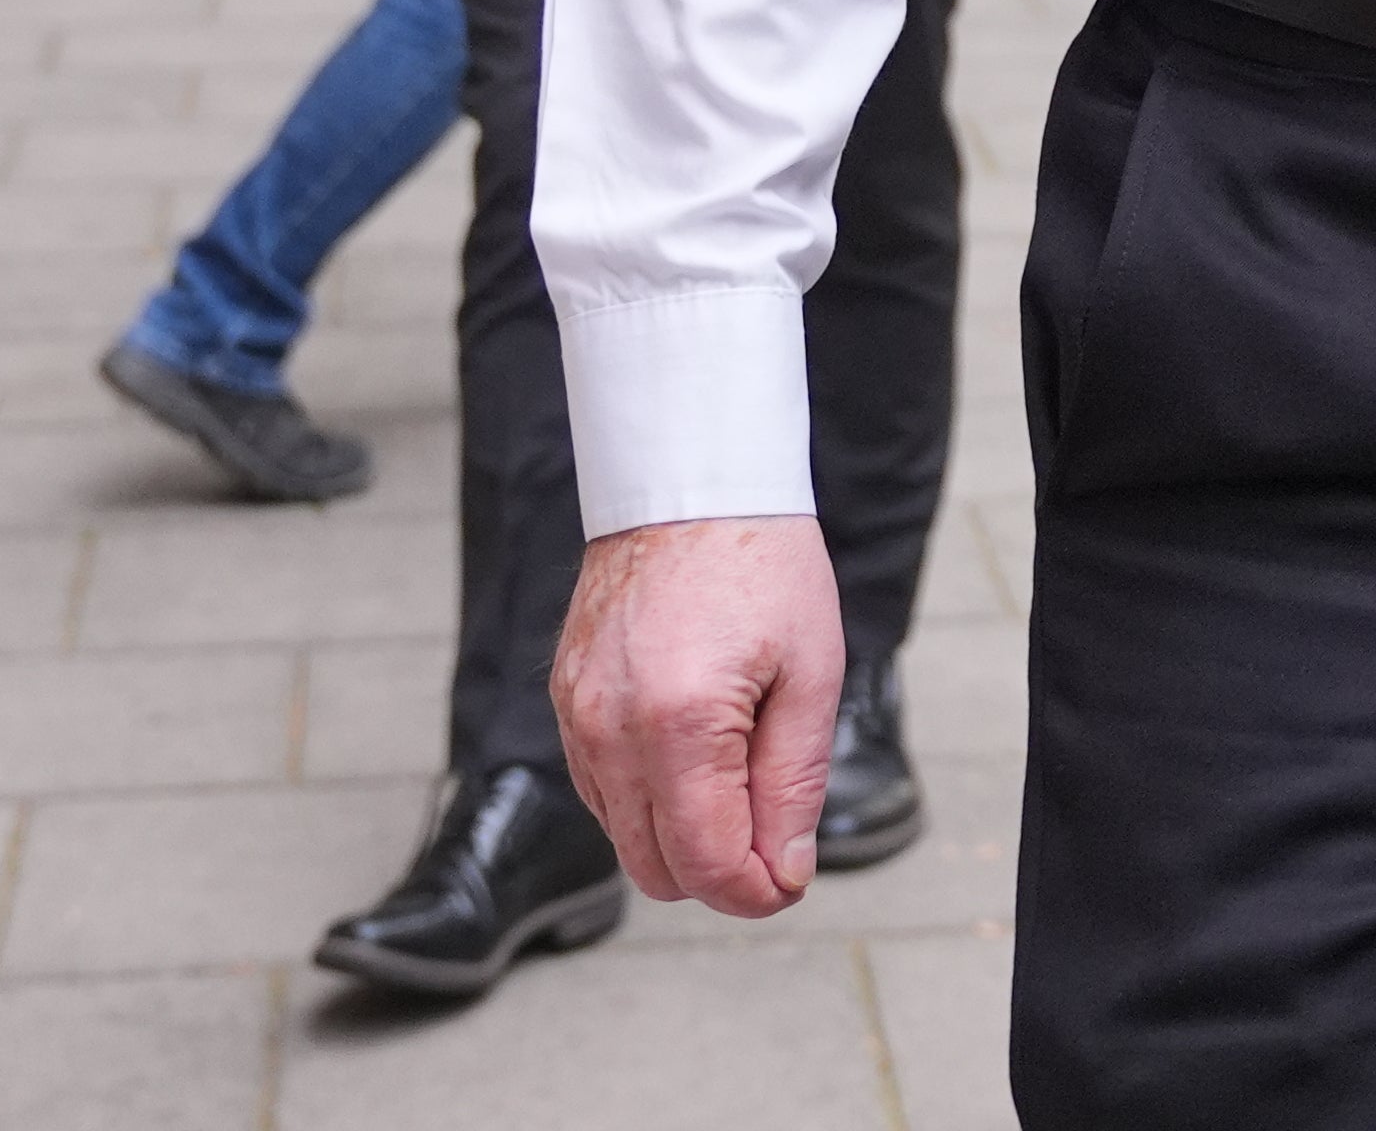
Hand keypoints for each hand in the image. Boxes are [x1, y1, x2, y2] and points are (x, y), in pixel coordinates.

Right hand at [556, 516, 847, 914]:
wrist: (690, 482)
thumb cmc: (764, 566)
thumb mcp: (811, 673)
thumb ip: (794, 784)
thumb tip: (783, 873)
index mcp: (679, 725)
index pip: (705, 865)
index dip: (756, 894)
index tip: (790, 880)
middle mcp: (609, 731)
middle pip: (655, 870)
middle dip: (720, 874)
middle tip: (776, 837)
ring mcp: (576, 717)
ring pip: (623, 838)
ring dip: (682, 839)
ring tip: (742, 778)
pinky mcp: (565, 702)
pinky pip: (601, 791)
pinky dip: (648, 799)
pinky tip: (695, 757)